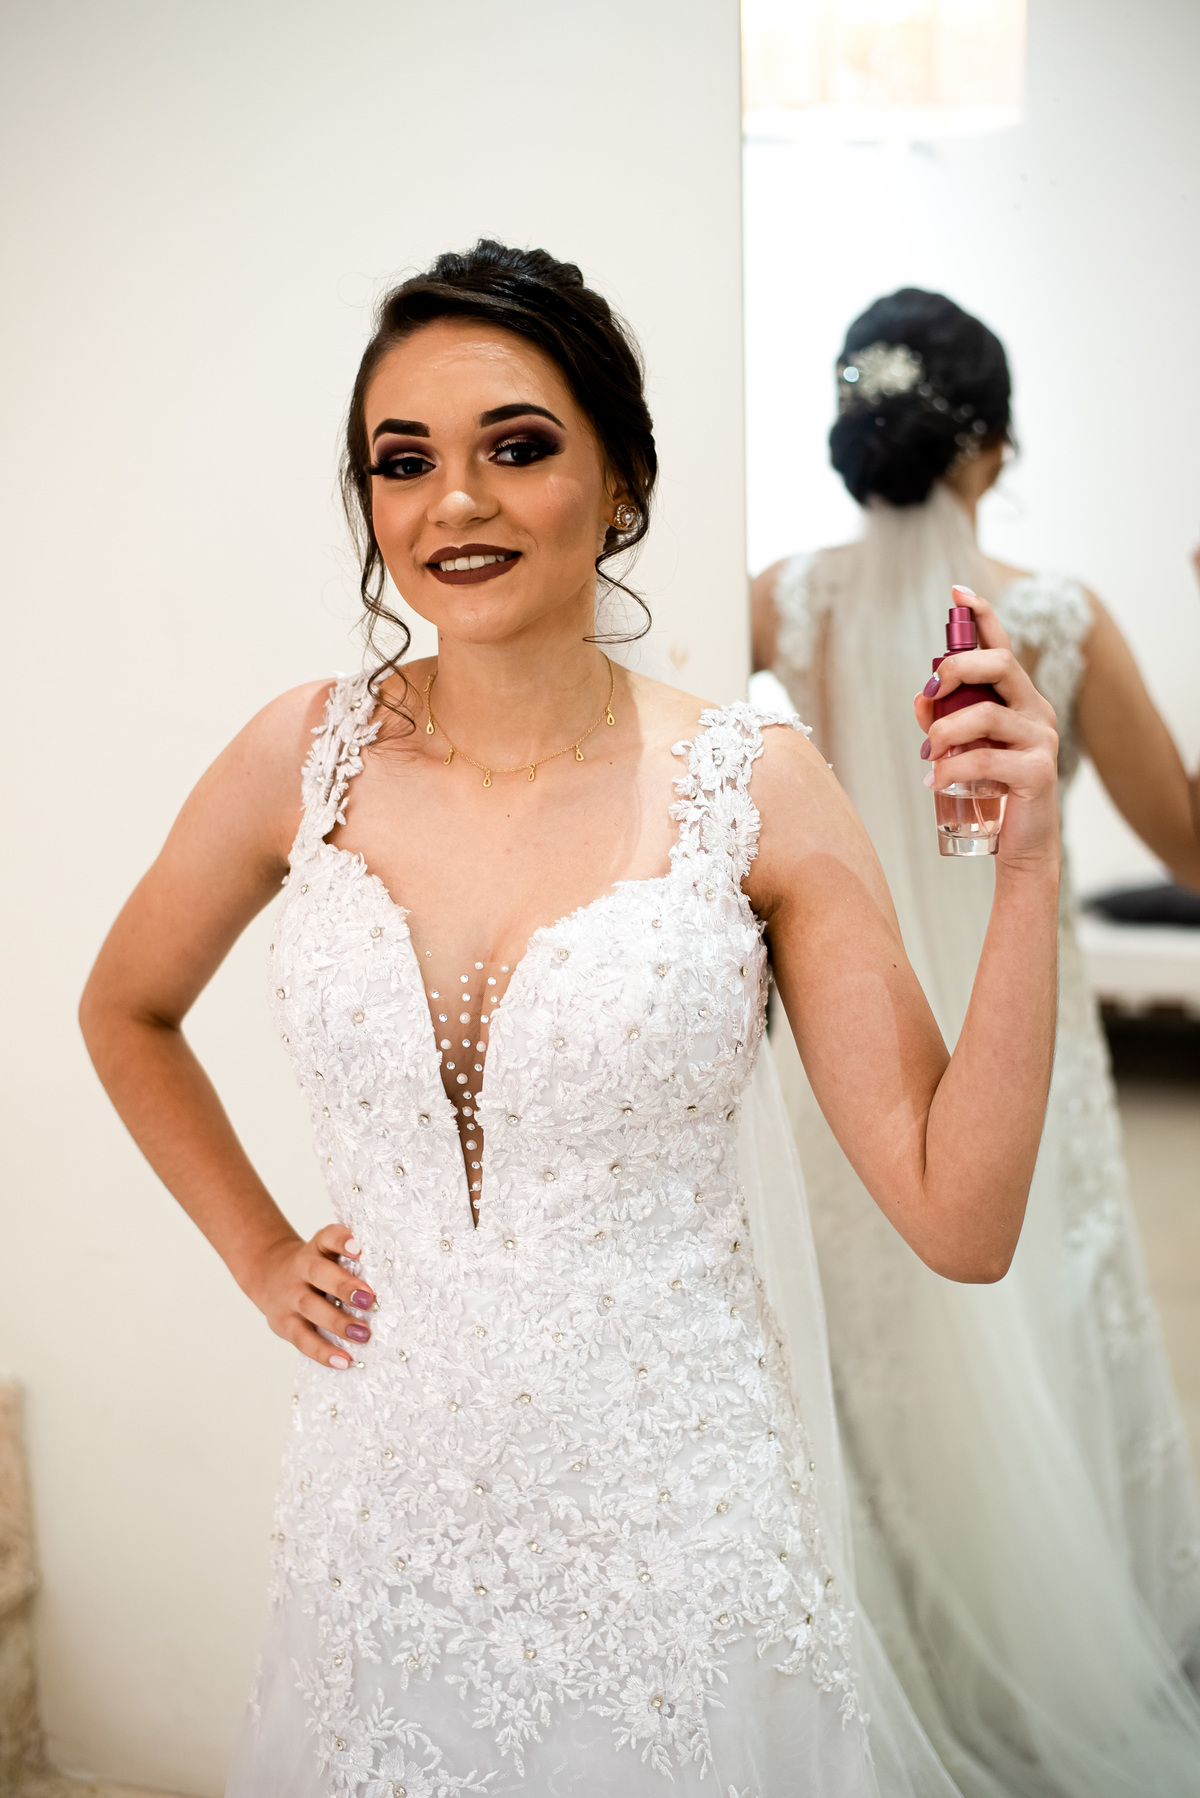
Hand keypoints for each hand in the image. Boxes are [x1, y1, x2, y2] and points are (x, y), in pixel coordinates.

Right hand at [241, 1223, 375, 1368]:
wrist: (270, 1275)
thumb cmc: (316, 1268)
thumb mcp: (327, 1254)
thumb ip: (352, 1262)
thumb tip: (394, 1282)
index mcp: (317, 1248)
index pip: (328, 1237)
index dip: (342, 1240)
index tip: (358, 1248)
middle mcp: (301, 1268)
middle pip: (319, 1274)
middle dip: (344, 1286)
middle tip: (370, 1300)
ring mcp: (290, 1296)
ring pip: (312, 1308)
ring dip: (338, 1323)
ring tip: (363, 1335)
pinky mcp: (283, 1323)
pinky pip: (303, 1339)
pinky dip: (323, 1352)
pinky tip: (344, 1360)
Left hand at [915, 586, 1060, 870]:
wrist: (1020, 844)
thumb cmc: (990, 790)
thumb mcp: (962, 749)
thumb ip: (944, 720)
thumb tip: (920, 697)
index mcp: (1018, 699)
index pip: (1002, 647)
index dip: (983, 617)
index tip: (958, 592)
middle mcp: (1035, 711)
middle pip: (1000, 665)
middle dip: (956, 669)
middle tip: (929, 693)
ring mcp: (1041, 740)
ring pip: (986, 715)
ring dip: (945, 732)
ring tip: (928, 756)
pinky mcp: (1037, 772)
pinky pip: (986, 759)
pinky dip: (952, 769)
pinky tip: (934, 782)